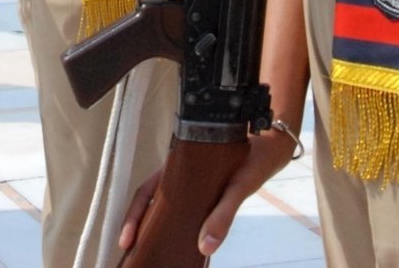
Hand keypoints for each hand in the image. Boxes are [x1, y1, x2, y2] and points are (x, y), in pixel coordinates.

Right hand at [118, 128, 299, 257]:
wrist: (271, 147)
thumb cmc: (253, 160)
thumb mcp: (238, 187)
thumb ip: (223, 215)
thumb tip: (205, 247)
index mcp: (179, 168)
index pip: (146, 192)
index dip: (133, 216)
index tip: (127, 240)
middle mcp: (180, 174)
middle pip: (149, 201)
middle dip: (136, 226)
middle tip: (130, 251)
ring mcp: (189, 182)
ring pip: (162, 204)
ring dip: (153, 225)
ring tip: (147, 249)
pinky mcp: (202, 191)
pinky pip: (181, 208)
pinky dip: (173, 224)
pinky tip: (178, 241)